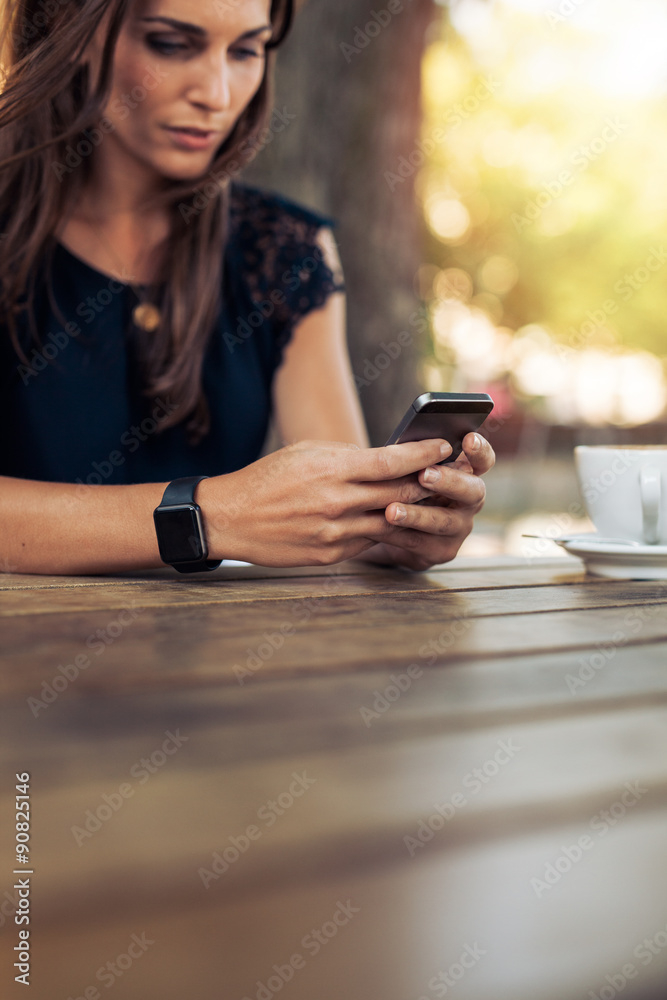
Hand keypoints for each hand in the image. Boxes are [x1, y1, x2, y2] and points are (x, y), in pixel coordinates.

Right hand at [198, 437, 453, 566]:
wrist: (231, 519)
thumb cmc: (269, 478)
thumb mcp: (306, 453)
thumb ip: (347, 456)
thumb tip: (385, 459)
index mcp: (332, 470)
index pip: (392, 462)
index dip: (423, 453)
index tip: (445, 445)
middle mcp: (337, 503)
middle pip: (399, 493)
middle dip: (428, 482)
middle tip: (449, 473)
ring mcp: (335, 533)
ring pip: (390, 522)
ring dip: (413, 512)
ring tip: (431, 500)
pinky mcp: (330, 555)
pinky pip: (369, 542)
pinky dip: (384, 531)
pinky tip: (397, 522)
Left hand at [358, 432, 495, 570]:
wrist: (389, 528)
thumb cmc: (402, 485)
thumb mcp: (408, 469)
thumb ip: (414, 459)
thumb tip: (400, 446)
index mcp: (467, 473)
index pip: (483, 460)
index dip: (479, 450)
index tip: (468, 439)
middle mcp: (470, 501)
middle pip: (472, 490)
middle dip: (449, 481)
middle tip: (425, 474)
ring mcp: (459, 528)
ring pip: (443, 521)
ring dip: (417, 515)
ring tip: (392, 510)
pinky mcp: (442, 551)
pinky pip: (419, 542)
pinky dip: (397, 533)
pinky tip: (378, 527)